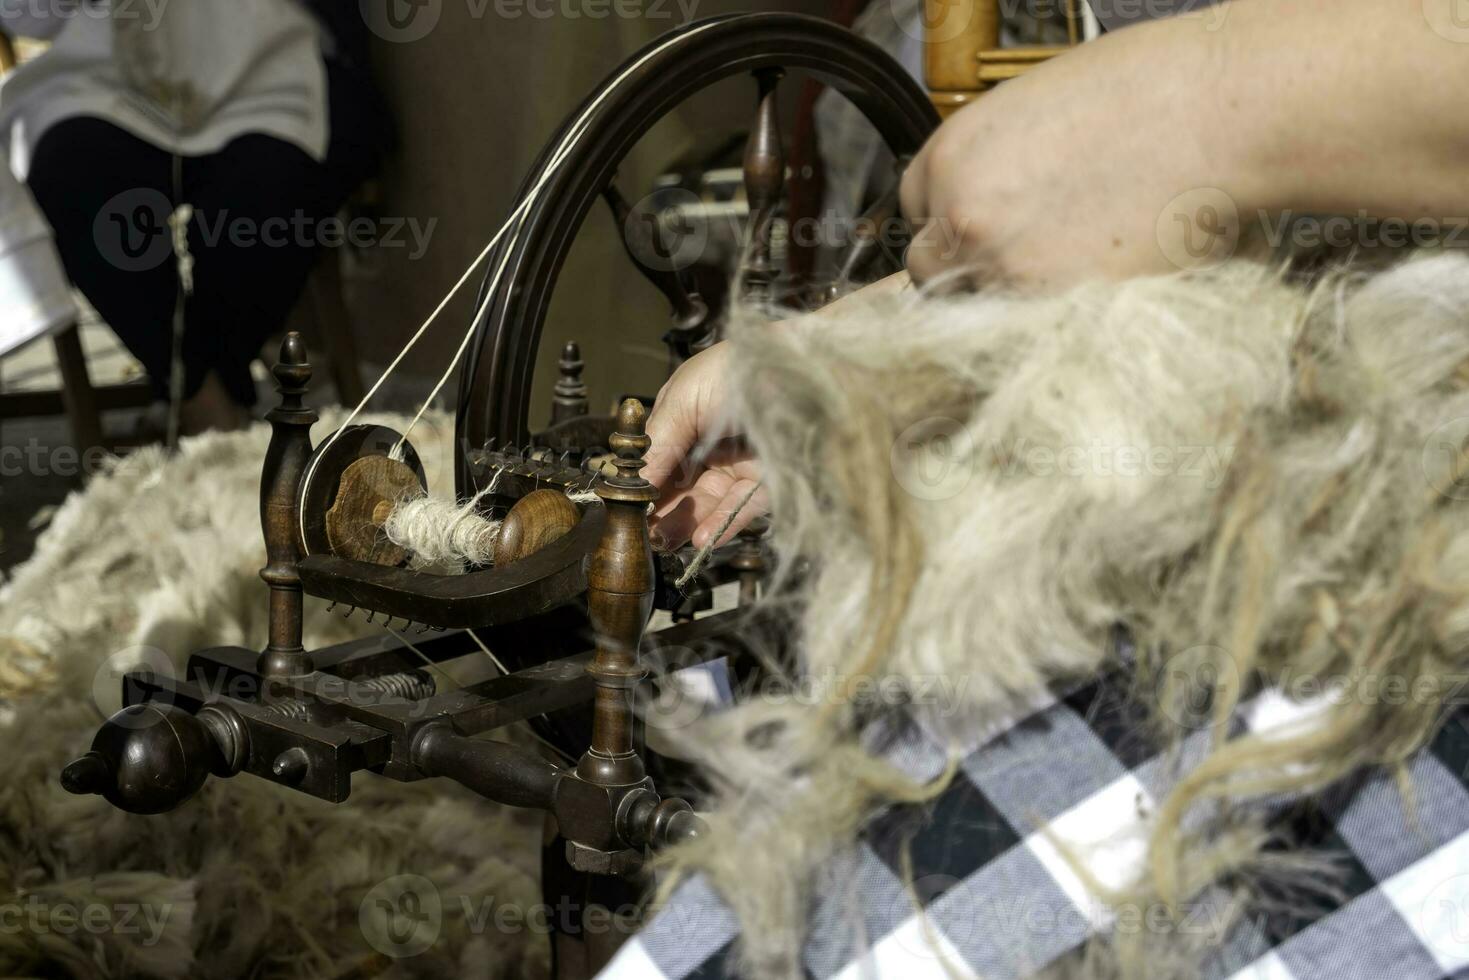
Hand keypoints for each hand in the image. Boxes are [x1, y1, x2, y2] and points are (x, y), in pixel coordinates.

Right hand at [643, 342, 765, 550]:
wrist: (800, 368)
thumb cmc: (739, 368)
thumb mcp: (684, 399)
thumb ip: (657, 443)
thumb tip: (631, 483)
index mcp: (686, 420)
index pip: (658, 461)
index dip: (643, 486)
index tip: (627, 511)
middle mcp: (711, 446)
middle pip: (681, 489)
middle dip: (661, 514)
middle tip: (644, 536)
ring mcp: (740, 466)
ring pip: (708, 505)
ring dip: (686, 526)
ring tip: (667, 543)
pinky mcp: (769, 483)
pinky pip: (742, 510)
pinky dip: (722, 526)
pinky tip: (701, 538)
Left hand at [900, 0, 1468, 287]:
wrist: (1224, 113)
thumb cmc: (1152, 92)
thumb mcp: (1041, 108)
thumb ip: (999, 160)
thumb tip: (993, 199)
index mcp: (954, 153)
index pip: (914, 207)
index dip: (951, 218)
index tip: (983, 226)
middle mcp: (963, 213)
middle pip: (929, 268)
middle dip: (966, 267)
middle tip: (1025, 258)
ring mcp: (1003, 266)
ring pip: (973, 308)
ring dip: (1005, 299)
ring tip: (1067, 272)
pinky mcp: (1050, 306)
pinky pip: (1022, 332)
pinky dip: (1046, 322)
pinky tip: (1091, 286)